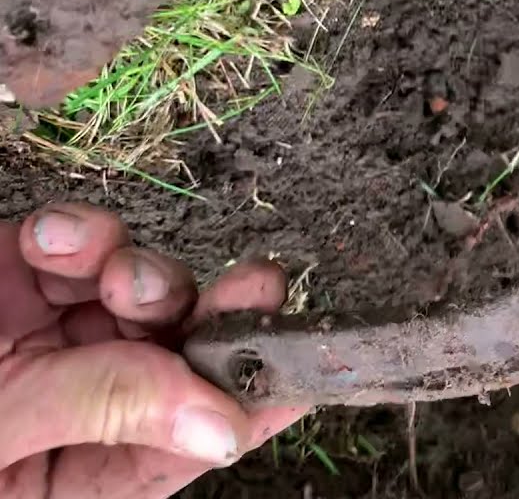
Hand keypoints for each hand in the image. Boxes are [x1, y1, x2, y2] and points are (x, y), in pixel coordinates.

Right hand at [0, 204, 308, 497]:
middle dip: (223, 317)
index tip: (303, 363)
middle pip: (184, 356)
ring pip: (148, 291)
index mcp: (75, 472)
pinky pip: (82, 243)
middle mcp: (78, 401)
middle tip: (255, 285)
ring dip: (149, 274)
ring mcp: (54, 333)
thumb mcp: (1, 432)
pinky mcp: (24, 273)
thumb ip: (100, 408)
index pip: (186, 444)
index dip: (252, 402)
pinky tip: (56, 240)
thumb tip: (221, 426)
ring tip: (119, 276)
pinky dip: (83, 232)